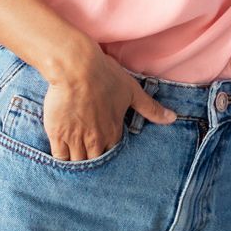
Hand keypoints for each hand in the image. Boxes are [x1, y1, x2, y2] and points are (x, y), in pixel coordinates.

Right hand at [42, 47, 176, 160]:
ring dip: (78, 163)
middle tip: (89, 157)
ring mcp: (75, 138)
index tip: (104, 148)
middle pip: (94, 161)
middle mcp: (95, 139)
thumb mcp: (132, 91)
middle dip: (93, 161)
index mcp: (113, 131)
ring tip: (76, 161)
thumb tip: (172, 118)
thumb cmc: (105, 75)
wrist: (76, 67)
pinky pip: (60, 157)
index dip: (108, 152)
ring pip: (77, 162)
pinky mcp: (58, 133)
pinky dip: (62, 160)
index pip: (112, 153)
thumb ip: (151, 108)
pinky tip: (63, 157)